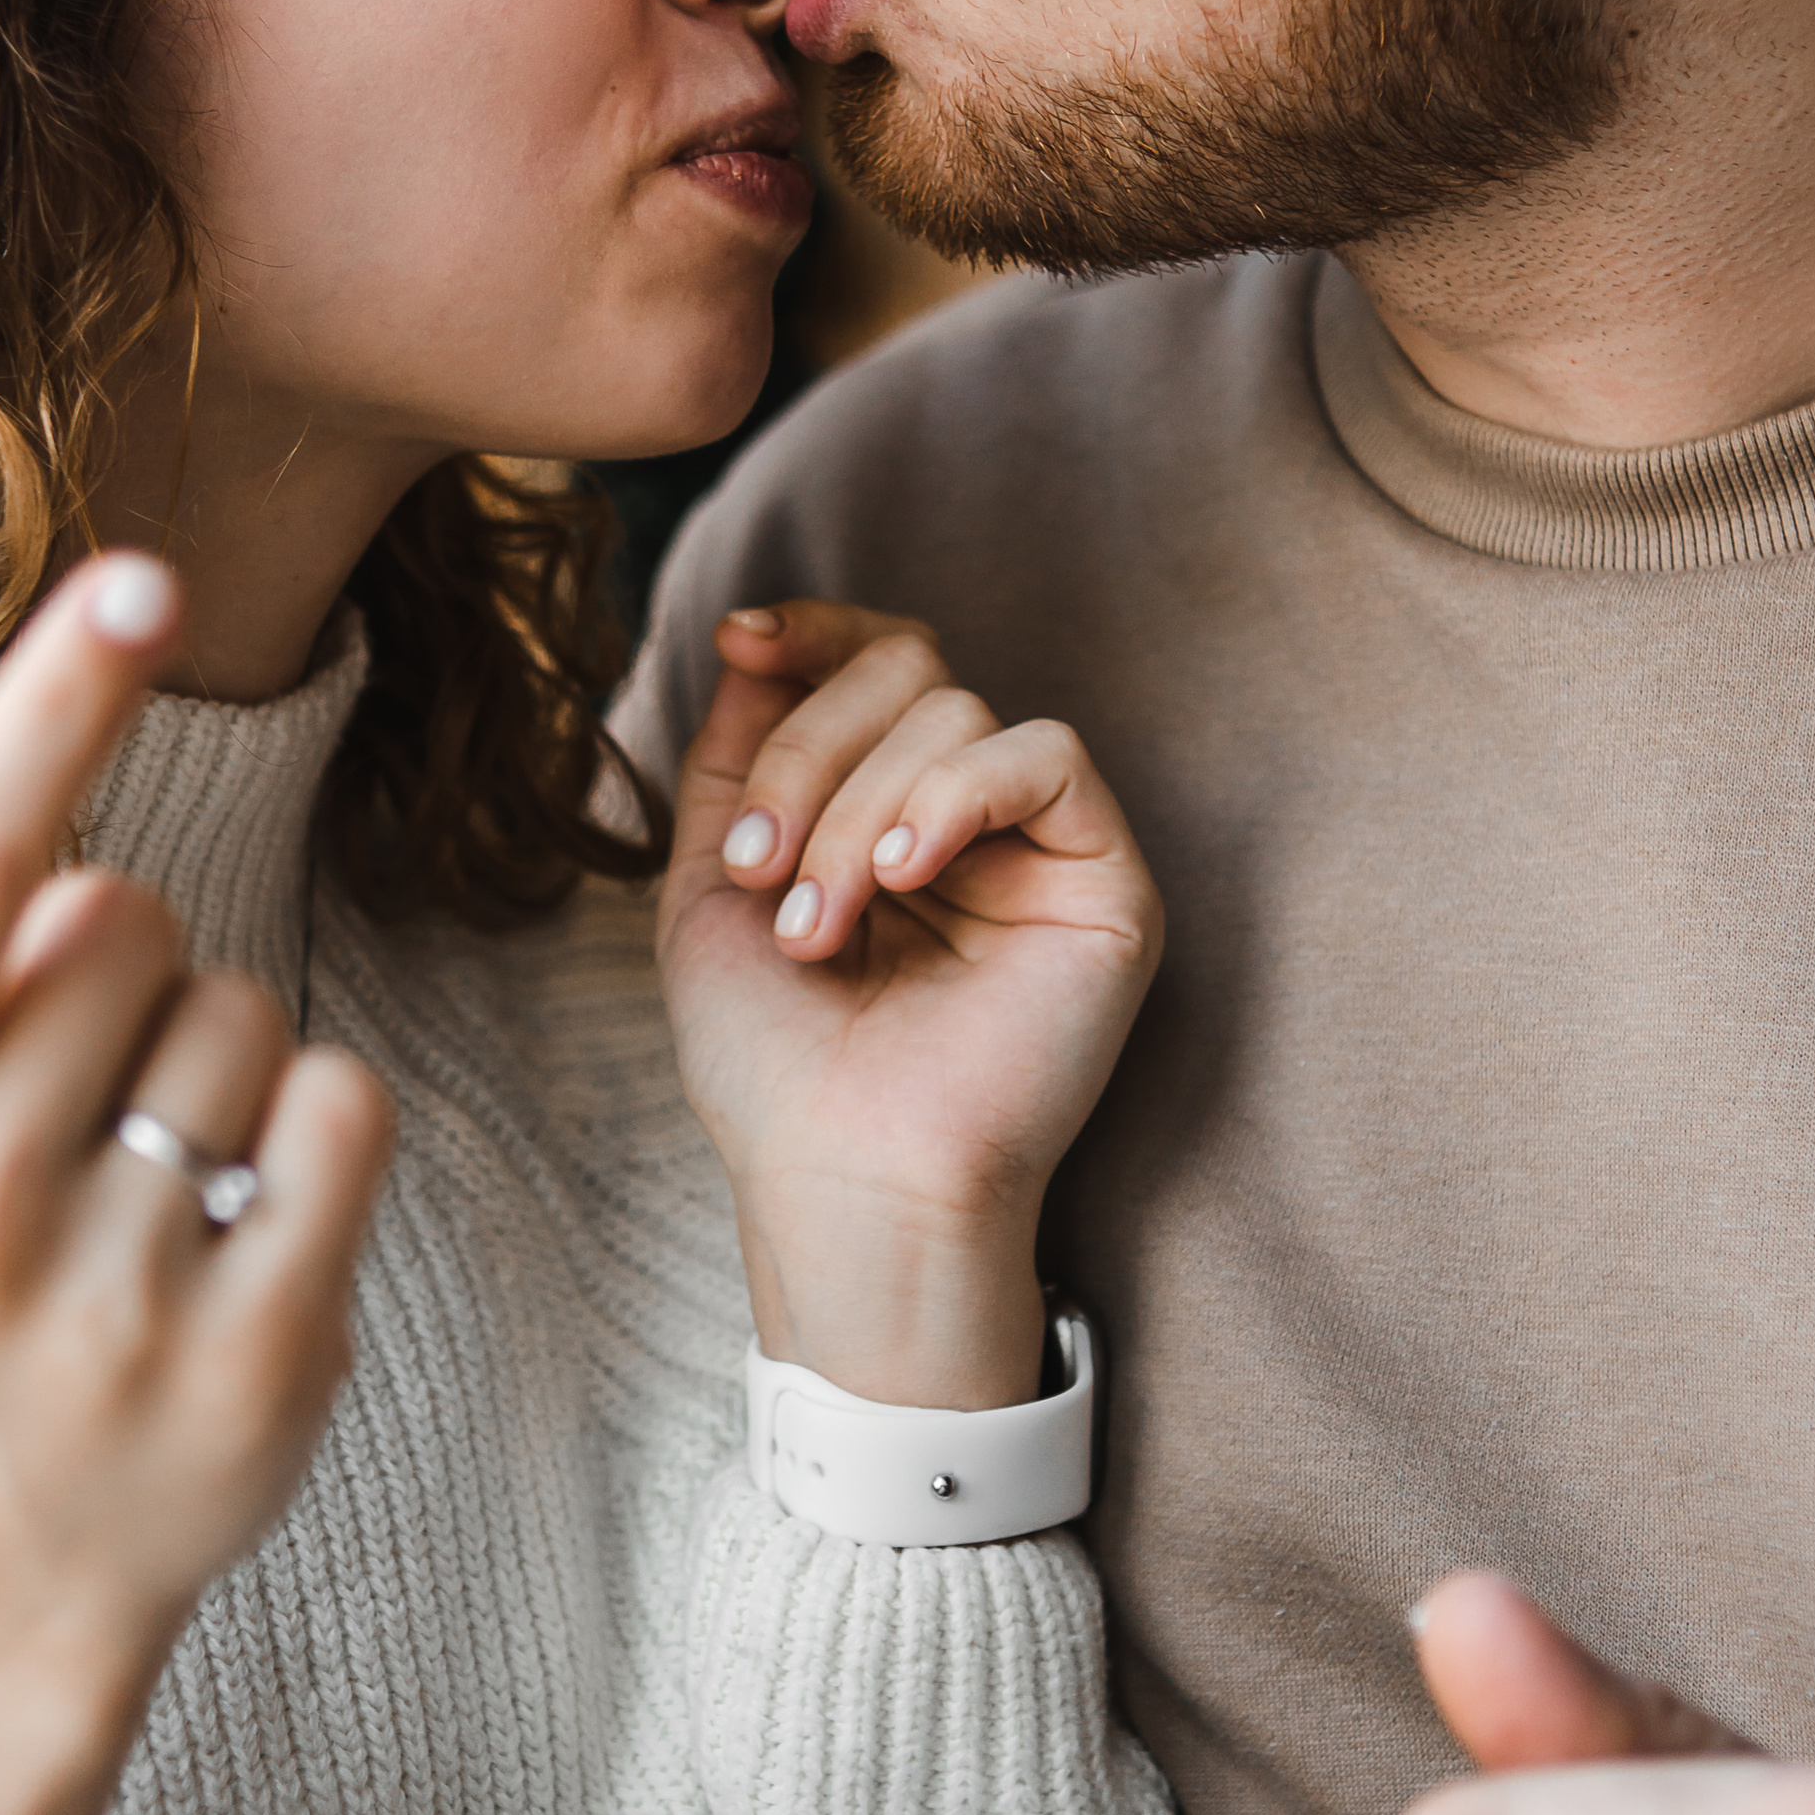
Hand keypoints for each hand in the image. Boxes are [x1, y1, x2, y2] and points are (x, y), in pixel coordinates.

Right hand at [0, 556, 392, 1814]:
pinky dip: (314, 1123)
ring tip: (135, 1181)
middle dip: (114, 962)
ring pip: (241, 1003)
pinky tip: (241, 1216)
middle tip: (58, 1104)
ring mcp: (113, 1303)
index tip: (142, 578)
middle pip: (120, 918)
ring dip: (210, 1054)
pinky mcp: (260, 1358)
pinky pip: (344, 1102)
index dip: (49, 710)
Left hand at [656, 602, 1161, 1408]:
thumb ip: (733, 759)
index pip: (876, 662)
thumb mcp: (709, 888)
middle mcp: (970, 816)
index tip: (740, 639)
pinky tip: (904, 878)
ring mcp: (1039, 845)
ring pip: (955, 711)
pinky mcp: (1105, 880)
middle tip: (759, 873)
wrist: (844, 1182)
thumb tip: (752, 641)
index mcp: (885, 809)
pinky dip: (954, 796)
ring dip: (855, 811)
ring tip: (820, 930)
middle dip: (806, 754)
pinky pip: (1046, 755)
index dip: (814, 632)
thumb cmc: (775, 1066)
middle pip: (906, 670)